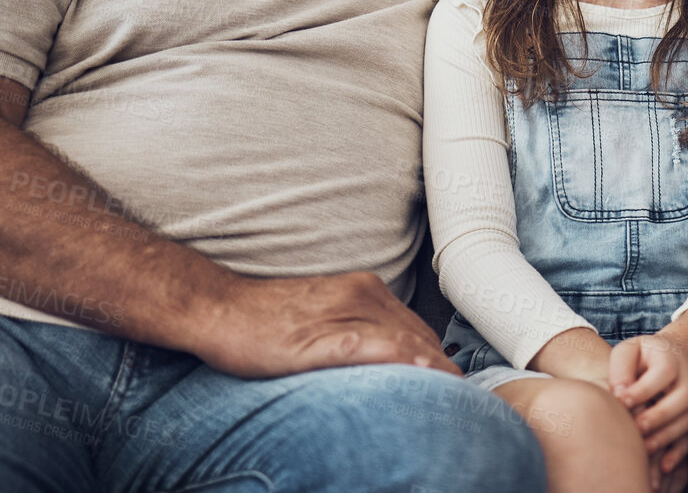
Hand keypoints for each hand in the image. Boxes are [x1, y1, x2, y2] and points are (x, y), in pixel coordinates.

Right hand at [194, 270, 459, 380]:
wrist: (219, 308)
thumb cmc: (266, 319)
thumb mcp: (320, 317)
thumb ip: (355, 332)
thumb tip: (386, 361)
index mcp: (363, 289)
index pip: (415, 327)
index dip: (439, 356)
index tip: (458, 384)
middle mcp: (359, 294)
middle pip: (417, 334)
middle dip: (443, 366)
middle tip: (468, 399)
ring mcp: (340, 312)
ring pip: (402, 339)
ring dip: (434, 367)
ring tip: (460, 396)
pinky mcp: (320, 335)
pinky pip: (371, 346)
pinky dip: (401, 358)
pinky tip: (423, 372)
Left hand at [610, 335, 687, 488]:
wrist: (666, 357)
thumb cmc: (640, 356)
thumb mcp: (628, 351)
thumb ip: (621, 368)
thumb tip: (618, 395)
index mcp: (670, 358)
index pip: (663, 372)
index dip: (643, 389)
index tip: (622, 402)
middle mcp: (686, 380)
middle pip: (683, 398)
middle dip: (660, 415)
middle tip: (637, 427)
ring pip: (687, 421)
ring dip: (666, 436)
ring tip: (644, 448)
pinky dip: (678, 453)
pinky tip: (663, 466)